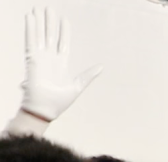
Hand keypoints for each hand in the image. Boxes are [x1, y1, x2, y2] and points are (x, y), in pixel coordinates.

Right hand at [20, 8, 102, 122]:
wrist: (45, 109)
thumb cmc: (59, 102)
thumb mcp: (78, 86)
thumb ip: (88, 75)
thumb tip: (101, 67)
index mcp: (61, 64)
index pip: (62, 43)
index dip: (63, 31)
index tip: (64, 19)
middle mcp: (50, 58)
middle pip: (50, 35)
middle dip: (49, 22)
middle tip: (48, 8)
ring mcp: (40, 57)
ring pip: (40, 34)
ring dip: (39, 21)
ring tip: (38, 8)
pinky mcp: (32, 58)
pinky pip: (31, 40)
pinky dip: (30, 28)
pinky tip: (30, 17)